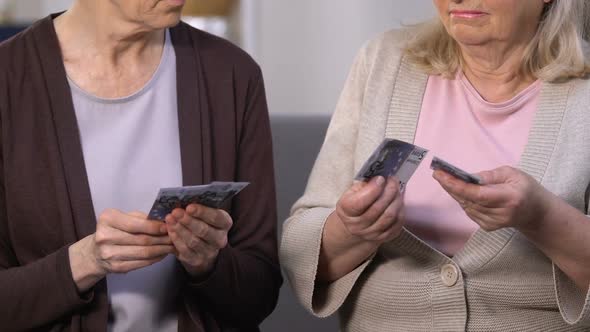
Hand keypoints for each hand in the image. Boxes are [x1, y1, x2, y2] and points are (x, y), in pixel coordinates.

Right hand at [69, 209, 173, 291]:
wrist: (95, 253)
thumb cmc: (114, 230)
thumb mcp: (123, 218)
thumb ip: (141, 218)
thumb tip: (164, 222)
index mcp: (107, 219)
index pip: (136, 224)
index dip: (154, 227)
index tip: (168, 227)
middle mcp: (105, 236)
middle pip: (142, 239)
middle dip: (162, 239)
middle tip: (175, 237)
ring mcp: (110, 254)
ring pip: (144, 253)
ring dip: (162, 250)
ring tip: (172, 246)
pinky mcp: (116, 267)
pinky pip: (141, 263)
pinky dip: (155, 258)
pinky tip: (162, 254)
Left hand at [164, 204, 232, 278]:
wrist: (205, 249)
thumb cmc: (204, 224)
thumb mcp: (207, 215)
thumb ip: (199, 208)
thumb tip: (183, 199)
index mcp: (225, 224)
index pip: (217, 218)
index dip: (203, 212)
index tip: (189, 207)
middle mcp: (220, 239)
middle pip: (204, 231)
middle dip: (188, 221)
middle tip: (176, 212)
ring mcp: (209, 252)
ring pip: (193, 241)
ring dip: (180, 229)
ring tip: (170, 219)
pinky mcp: (196, 261)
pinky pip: (185, 250)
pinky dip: (176, 239)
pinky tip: (170, 230)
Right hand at [317, 176, 403, 281]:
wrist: (355, 226)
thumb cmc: (354, 204)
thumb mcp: (352, 192)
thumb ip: (364, 185)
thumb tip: (381, 178)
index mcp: (346, 211)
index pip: (360, 201)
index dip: (373, 189)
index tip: (381, 178)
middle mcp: (357, 226)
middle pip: (378, 208)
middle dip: (389, 191)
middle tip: (393, 180)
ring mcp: (370, 234)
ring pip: (389, 216)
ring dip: (397, 200)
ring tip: (397, 190)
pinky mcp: (384, 238)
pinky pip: (397, 223)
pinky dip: (401, 210)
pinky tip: (398, 201)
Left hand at [433, 166, 550, 231]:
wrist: (536, 213)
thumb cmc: (526, 189)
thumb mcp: (513, 174)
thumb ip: (491, 175)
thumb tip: (469, 176)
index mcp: (509, 198)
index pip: (476, 194)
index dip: (456, 185)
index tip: (440, 175)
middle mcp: (500, 213)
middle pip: (467, 199)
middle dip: (450, 185)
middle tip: (437, 172)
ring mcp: (493, 223)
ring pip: (465, 205)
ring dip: (454, 192)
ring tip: (445, 178)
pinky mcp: (487, 227)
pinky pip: (469, 211)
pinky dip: (463, 200)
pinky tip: (460, 190)